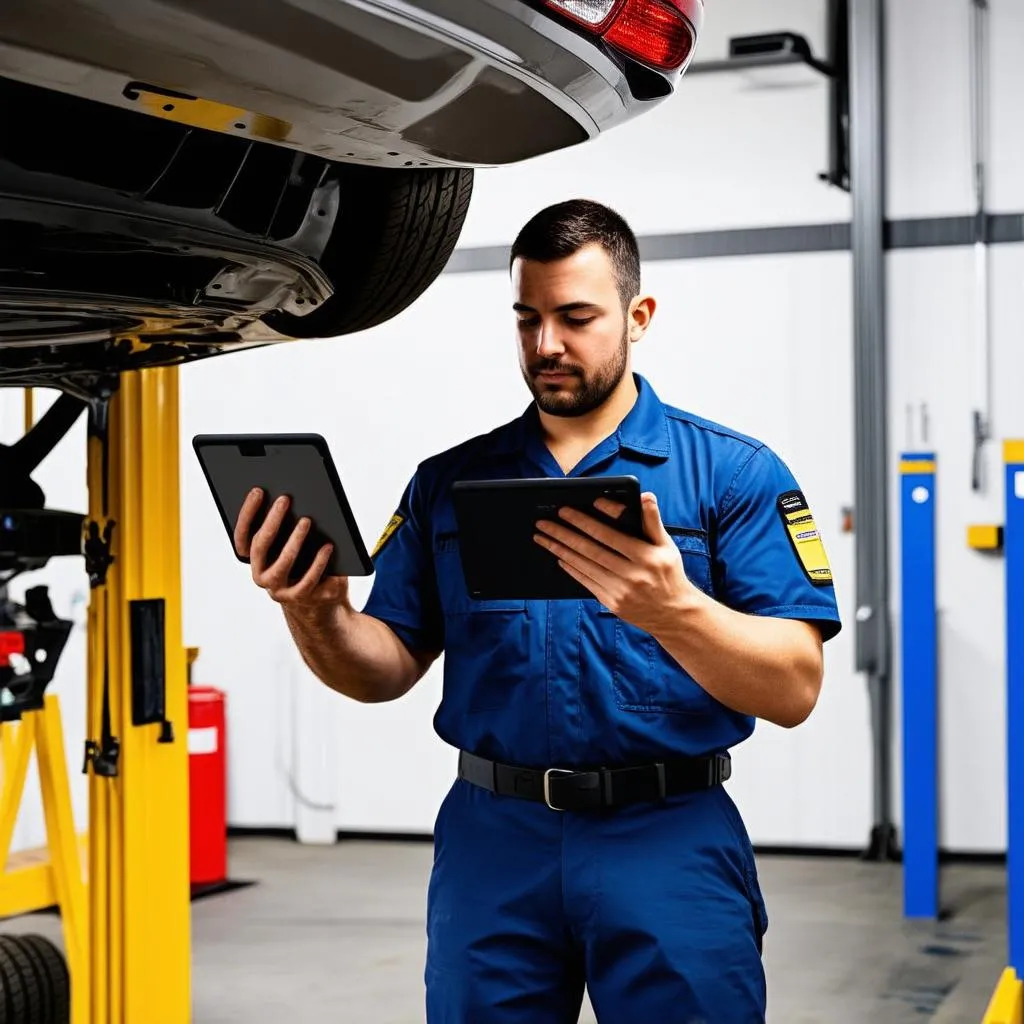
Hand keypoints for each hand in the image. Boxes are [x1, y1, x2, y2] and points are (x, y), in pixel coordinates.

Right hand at [234, 488, 347, 606]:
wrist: (323, 600)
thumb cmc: (308, 562)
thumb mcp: (296, 544)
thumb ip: (290, 526)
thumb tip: (293, 498)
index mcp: (255, 560)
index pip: (242, 537)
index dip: (247, 514)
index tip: (258, 490)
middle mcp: (261, 576)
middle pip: (260, 547)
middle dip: (271, 521)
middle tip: (285, 499)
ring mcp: (279, 590)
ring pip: (282, 565)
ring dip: (294, 541)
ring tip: (307, 520)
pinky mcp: (300, 598)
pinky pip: (307, 581)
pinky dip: (318, 562)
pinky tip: (328, 546)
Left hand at [533, 492, 698, 634]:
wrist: (673, 614)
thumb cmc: (668, 573)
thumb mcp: (666, 546)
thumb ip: (653, 521)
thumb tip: (645, 497)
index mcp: (646, 557)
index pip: (611, 535)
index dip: (588, 521)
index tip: (569, 510)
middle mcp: (632, 574)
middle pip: (591, 550)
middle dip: (565, 533)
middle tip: (545, 522)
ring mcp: (620, 590)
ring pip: (584, 565)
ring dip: (560, 549)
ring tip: (543, 537)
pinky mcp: (612, 602)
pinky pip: (586, 582)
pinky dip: (570, 568)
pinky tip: (558, 556)